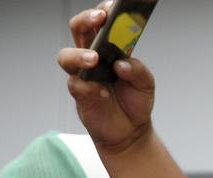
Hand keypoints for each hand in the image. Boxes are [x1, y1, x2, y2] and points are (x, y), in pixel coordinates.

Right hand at [57, 2, 155, 151]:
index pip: (101, 23)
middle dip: (87, 21)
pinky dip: (90, 88)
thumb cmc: (134, 101)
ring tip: (94, 59)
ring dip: (79, 54)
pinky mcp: (79, 94)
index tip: (112, 5)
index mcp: (108, 48)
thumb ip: (138, 71)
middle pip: (79, 30)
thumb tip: (122, 63)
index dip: (103, 11)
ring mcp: (82, 74)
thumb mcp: (146, 84)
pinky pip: (77, 85)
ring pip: (66, 56)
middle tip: (99, 19)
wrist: (130, 131)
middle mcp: (91, 56)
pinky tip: (103, 92)